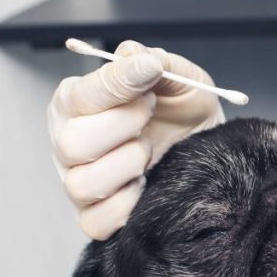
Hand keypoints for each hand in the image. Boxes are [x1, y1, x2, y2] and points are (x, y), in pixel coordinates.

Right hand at [47, 40, 224, 239]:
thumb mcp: (179, 78)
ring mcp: (78, 182)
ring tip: (149, 150)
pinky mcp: (94, 217)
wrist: (208, 151)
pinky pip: (96, 221)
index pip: (79, 95)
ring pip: (83, 184)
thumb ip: (154, 61)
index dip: (116, 83)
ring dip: (128, 163)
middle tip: (149, 113)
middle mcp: (67, 142)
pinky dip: (127, 204)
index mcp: (76, 102)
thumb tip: (133, 55)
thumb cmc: (183, 112)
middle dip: (123, 126)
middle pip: (73, 144)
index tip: (150, 71)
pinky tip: (146, 182)